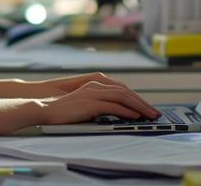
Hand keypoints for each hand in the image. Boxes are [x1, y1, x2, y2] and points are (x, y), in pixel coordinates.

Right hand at [27, 72, 157, 112]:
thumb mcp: (85, 107)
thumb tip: (117, 115)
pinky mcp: (90, 102)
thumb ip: (100, 107)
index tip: (147, 107)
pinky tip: (135, 116)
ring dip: (139, 106)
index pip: (121, 90)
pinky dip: (127, 110)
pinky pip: (114, 105)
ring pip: (123, 97)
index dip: (136, 98)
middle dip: (142, 102)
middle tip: (154, 112)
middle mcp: (96, 86)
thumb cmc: (63, 110)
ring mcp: (93, 93)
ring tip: (150, 115)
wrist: (45, 109)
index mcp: (95, 84)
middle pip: (126, 92)